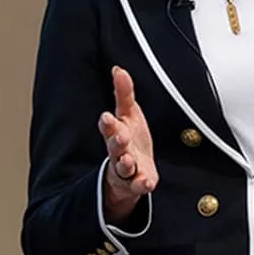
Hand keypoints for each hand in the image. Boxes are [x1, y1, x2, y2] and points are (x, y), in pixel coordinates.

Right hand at [98, 66, 157, 223]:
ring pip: (123, 167)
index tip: (106, 117)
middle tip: (120, 137)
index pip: (109, 127)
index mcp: (116, 133)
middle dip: (116, 142)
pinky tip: (146, 182)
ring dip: (125, 163)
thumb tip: (118, 69)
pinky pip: (138, 185)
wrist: (133, 171)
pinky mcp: (138, 183)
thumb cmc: (130, 138)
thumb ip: (124, 94)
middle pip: (114, 147)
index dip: (108, 123)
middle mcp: (119, 152)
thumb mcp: (128, 114)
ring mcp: (127, 170)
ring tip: (128, 160)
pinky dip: (141, 185)